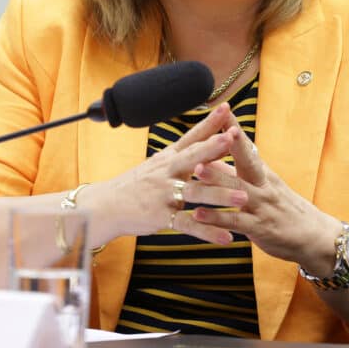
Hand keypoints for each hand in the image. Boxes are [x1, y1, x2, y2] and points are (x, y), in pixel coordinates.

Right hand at [102, 103, 245, 242]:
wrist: (105, 206)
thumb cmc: (138, 184)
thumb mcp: (161, 164)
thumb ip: (187, 154)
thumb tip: (216, 139)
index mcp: (170, 157)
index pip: (192, 136)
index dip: (209, 122)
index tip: (227, 108)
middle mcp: (167, 171)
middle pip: (193, 156)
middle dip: (213, 146)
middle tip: (233, 137)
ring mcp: (163, 193)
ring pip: (195, 192)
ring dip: (220, 195)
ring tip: (243, 198)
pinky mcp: (161, 216)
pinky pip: (188, 225)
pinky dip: (207, 232)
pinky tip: (226, 238)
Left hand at [186, 112, 342, 268]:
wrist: (315, 236)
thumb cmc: (285, 208)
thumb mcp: (266, 187)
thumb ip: (241, 173)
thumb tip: (216, 157)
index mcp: (263, 173)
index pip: (249, 146)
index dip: (236, 128)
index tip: (223, 110)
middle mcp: (264, 184)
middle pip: (248, 161)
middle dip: (231, 145)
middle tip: (213, 132)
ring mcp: (262, 206)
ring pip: (238, 189)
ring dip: (217, 179)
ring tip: (196, 170)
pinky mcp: (260, 228)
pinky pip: (236, 222)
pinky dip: (216, 218)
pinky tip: (198, 215)